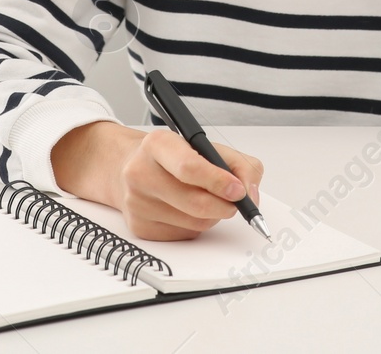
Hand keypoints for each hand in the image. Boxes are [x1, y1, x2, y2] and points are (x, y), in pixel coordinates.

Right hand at [110, 128, 264, 241]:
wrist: (130, 169)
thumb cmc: (173, 157)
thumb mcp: (205, 146)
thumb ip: (238, 164)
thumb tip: (251, 195)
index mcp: (157, 144)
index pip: (190, 168)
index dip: (219, 182)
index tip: (239, 191)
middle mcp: (140, 172)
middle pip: (195, 202)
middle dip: (225, 206)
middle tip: (236, 202)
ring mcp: (137, 203)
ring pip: (195, 223)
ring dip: (213, 216)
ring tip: (208, 200)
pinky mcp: (140, 228)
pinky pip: (185, 235)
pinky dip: (197, 226)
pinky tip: (188, 210)